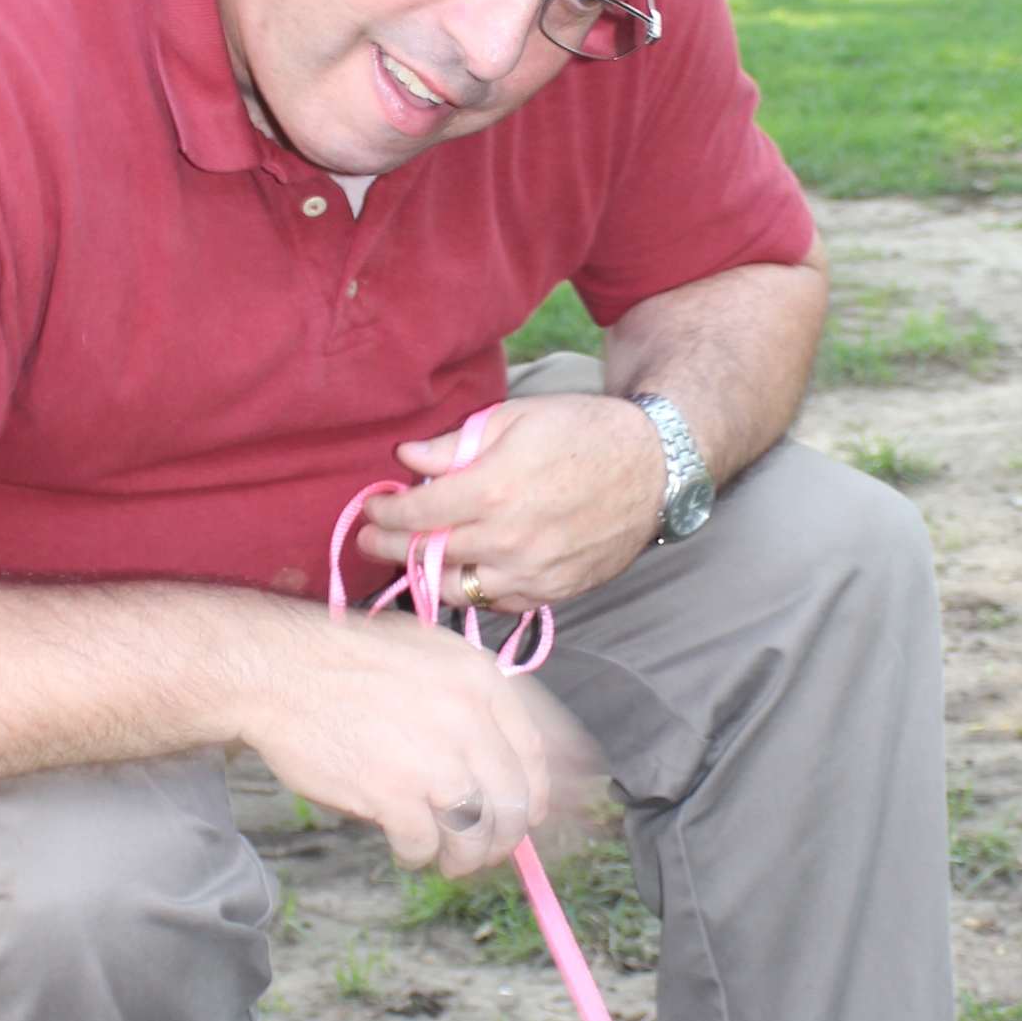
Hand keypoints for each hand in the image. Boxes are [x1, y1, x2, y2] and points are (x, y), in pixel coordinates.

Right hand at [234, 607, 601, 876]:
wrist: (281, 670)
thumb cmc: (345, 661)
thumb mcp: (427, 653)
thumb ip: (469, 696)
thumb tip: (497, 756)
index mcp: (481, 680)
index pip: (534, 751)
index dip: (538, 794)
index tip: (533, 817)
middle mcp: (468, 719)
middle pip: (513, 801)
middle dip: (505, 838)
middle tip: (488, 851)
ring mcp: (433, 759)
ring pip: (476, 832)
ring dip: (466, 856)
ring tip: (450, 861)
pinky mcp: (394, 794)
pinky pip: (425, 844)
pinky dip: (419, 855)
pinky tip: (407, 847)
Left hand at [357, 396, 667, 610]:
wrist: (653, 466)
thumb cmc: (583, 432)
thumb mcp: (515, 418)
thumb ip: (455, 444)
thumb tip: (406, 458)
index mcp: (494, 489)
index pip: (417, 512)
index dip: (385, 512)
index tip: (372, 507)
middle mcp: (510, 539)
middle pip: (429, 554)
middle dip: (389, 548)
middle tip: (369, 541)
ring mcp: (533, 571)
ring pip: (458, 588)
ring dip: (426, 576)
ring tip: (411, 561)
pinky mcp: (555, 590)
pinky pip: (498, 602)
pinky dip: (474, 590)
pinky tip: (463, 572)